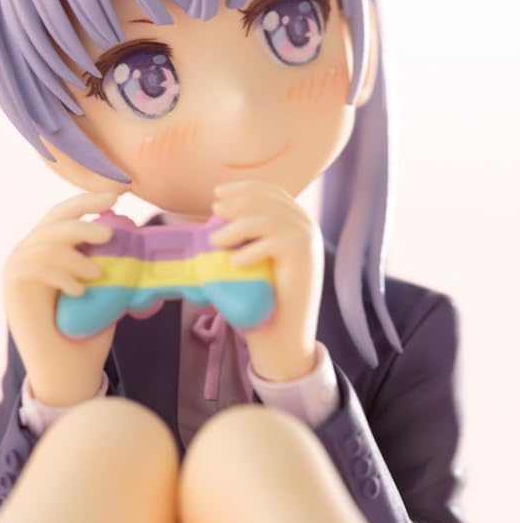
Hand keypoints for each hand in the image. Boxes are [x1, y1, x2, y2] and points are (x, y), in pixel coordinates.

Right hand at [2, 190, 118, 405]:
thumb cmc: (87, 332)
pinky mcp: (12, 285)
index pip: (66, 212)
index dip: (90, 200)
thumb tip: (134, 234)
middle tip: (112, 229)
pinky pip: (36, 265)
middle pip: (54, 217)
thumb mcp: (103, 289)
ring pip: (46, 240)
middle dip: (83, 213)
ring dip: (76, 253)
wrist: (67, 371)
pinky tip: (79, 291)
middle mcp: (30, 252)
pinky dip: (61, 274)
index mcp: (50, 248)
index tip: (119, 193)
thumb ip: (109, 261)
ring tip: (97, 273)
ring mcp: (17, 267)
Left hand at [208, 180, 323, 382]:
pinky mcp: (305, 254)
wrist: (284, 334)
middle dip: (236, 203)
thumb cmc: (262, 296)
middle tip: (214, 214)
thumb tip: (216, 213)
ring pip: (266, 218)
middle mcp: (305, 224)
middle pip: (266, 200)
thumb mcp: (253, 257)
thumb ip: (245, 233)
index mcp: (295, 220)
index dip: (242, 188)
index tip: (217, 194)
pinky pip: (271, 243)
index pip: (270, 191)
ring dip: (236, 227)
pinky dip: (249, 252)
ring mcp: (307, 238)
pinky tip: (235, 262)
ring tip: (215, 241)